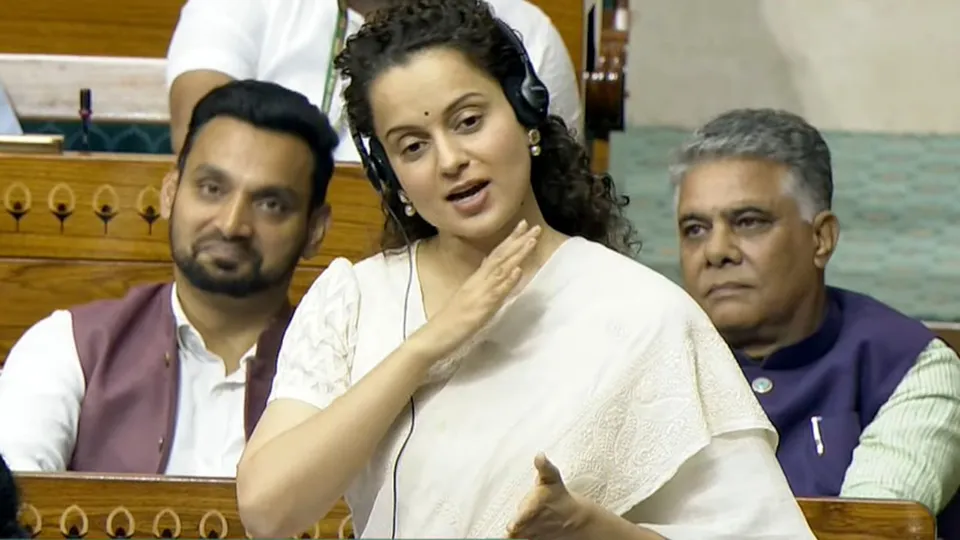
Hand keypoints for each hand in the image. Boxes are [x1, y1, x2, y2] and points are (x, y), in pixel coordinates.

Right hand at [418, 219, 540, 357]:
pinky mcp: (482, 308)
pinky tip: (518, 270)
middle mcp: (478, 281)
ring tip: (531, 240)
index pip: (496, 254)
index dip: (510, 240)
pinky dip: (508, 280)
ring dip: (517, 254)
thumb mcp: (470, 297)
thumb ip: (482, 284)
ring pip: (501, 269)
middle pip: (501, 257)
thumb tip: (494, 271)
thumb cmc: (452, 320)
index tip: (524, 225)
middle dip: (518, 241)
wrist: (434, 335)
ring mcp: (481, 293)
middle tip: (534, 226)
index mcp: (476, 279)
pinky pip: (497, 292)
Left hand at [506, 453, 590, 539]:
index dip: (517, 523)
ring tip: (505, 536)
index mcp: (534, 508)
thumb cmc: (557, 495)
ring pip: (519, 538)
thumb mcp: (551, 478)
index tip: (511, 526)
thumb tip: (540, 455)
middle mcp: (532, 524)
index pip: (523, 518)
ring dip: (514, 536)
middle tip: (507, 530)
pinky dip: (517, 539)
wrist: (572, 518)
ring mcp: (531, 535)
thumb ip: (544, 467)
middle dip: (513, 531)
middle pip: (518, 531)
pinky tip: (509, 538)